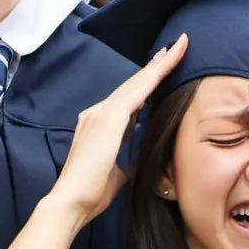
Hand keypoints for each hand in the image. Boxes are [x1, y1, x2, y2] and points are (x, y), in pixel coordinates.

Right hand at [49, 34, 187, 227]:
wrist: (71, 201)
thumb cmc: (91, 193)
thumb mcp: (117, 173)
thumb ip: (126, 160)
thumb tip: (139, 160)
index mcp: (99, 124)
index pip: (129, 99)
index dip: (146, 83)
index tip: (161, 68)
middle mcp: (97, 113)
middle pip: (133, 85)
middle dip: (155, 66)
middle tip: (175, 47)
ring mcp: (101, 113)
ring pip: (136, 83)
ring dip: (159, 64)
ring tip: (178, 47)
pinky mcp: (108, 119)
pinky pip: (136, 91)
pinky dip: (154, 75)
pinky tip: (167, 62)